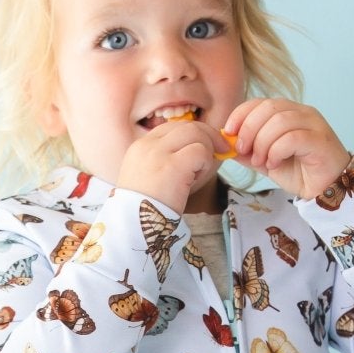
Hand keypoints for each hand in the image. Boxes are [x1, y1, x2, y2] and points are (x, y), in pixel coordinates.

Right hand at [115, 114, 230, 214]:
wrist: (132, 227)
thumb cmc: (143, 210)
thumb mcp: (147, 179)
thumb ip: (164, 161)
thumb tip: (196, 153)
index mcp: (139, 147)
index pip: (172, 127)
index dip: (193, 134)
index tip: (204, 146)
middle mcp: (147, 145)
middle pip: (186, 125)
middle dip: (208, 135)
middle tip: (221, 150)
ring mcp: (159, 153)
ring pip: (195, 133)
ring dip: (206, 150)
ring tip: (200, 172)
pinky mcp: (173, 166)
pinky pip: (200, 151)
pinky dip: (205, 163)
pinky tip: (196, 179)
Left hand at [220, 99, 350, 201]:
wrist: (326, 191)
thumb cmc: (300, 173)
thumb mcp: (266, 161)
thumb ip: (248, 152)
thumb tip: (226, 144)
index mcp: (289, 112)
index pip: (261, 102)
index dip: (241, 114)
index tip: (229, 132)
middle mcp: (302, 113)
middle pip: (269, 107)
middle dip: (249, 129)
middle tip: (244, 151)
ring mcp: (314, 124)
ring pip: (280, 121)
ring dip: (263, 143)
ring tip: (261, 162)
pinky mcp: (321, 140)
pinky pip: (292, 138)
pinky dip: (277, 151)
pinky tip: (274, 164)